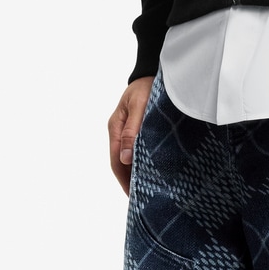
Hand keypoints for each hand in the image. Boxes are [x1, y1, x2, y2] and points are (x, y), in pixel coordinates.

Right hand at [108, 76, 154, 192]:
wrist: (153, 70)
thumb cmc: (147, 86)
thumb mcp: (140, 106)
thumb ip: (133, 130)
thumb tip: (127, 158)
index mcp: (116, 127)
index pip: (117, 160)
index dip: (124, 179)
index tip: (133, 195)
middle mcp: (119, 131)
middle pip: (121, 162)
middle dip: (129, 180)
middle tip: (142, 199)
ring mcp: (127, 130)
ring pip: (129, 157)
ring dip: (136, 172)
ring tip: (148, 189)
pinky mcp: (138, 128)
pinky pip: (138, 149)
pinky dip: (143, 161)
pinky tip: (153, 170)